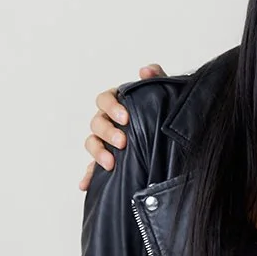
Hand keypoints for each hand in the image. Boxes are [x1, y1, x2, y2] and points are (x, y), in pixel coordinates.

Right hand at [79, 64, 164, 190]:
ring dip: (98, 153)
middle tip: (123, 142)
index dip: (112, 107)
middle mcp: (107, 120)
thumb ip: (156, 78)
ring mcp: (105, 141)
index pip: (105, 99)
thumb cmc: (161, 111)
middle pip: (97, 123)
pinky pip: (93, 168)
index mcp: (117, 102)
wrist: (171, 137)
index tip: (125, 117)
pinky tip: (85, 185)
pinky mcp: (107, 160)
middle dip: (108, 133)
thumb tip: (146, 70)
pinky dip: (88, 176)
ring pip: (92, 143)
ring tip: (110, 164)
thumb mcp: (163, 93)